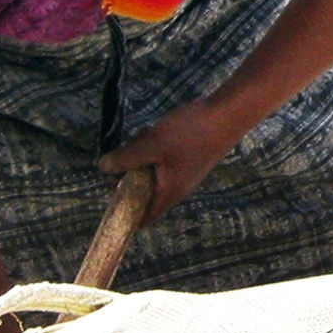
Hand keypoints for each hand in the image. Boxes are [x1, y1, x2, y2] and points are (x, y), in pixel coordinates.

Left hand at [99, 99, 237, 223]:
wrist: (229, 113)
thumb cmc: (192, 132)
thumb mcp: (153, 143)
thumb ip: (127, 157)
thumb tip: (103, 167)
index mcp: (169, 194)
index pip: (142, 219)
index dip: (123, 214)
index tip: (108, 198)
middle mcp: (179, 189)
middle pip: (146, 195)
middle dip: (130, 179)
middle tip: (122, 158)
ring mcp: (187, 173)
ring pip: (156, 175)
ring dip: (144, 161)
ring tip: (141, 140)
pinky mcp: (192, 158)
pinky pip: (166, 162)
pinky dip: (157, 152)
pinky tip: (157, 132)